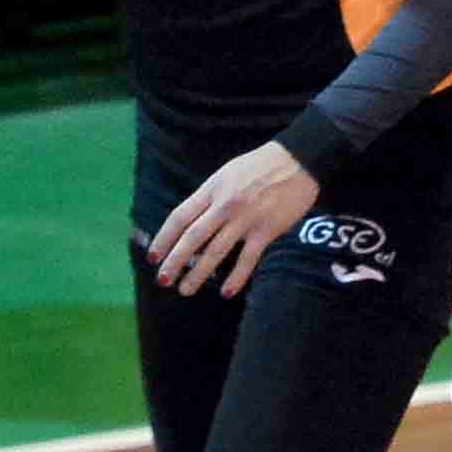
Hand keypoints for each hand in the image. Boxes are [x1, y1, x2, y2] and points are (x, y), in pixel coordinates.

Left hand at [145, 141, 325, 298]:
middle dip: (175, 261)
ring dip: (198, 274)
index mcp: (212, 189)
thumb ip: (210, 197)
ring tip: (185, 290)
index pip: (180, 217)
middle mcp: (225, 205)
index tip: (153, 256)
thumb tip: (192, 222)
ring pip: (216, 251)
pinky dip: (236, 276)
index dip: (164, 238)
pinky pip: (248, 258)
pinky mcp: (267, 230)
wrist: (298, 160)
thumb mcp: (227, 173)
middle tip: (163, 280)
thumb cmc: (261, 166)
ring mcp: (246, 218)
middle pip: (193, 237)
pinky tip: (226, 292)